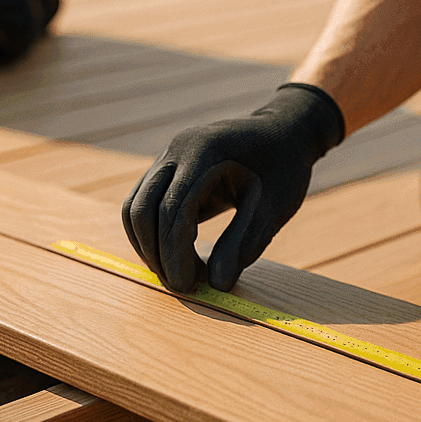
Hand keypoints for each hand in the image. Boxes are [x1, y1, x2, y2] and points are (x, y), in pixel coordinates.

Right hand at [123, 83, 344, 291]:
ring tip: (178, 274)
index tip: (189, 287)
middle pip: (142, 209)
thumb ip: (243, 243)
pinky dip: (151, 233)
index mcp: (204, 151)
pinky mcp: (167, 169)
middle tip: (182, 285)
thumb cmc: (284, 168)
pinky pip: (143, 203)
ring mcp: (168, 157)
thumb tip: (216, 285)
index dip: (175, 254)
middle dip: (156, 253)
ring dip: (148, 245)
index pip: (173, 210)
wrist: (286, 134)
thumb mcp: (273, 208)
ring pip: (135, 207)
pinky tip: (174, 256)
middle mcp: (177, 150)